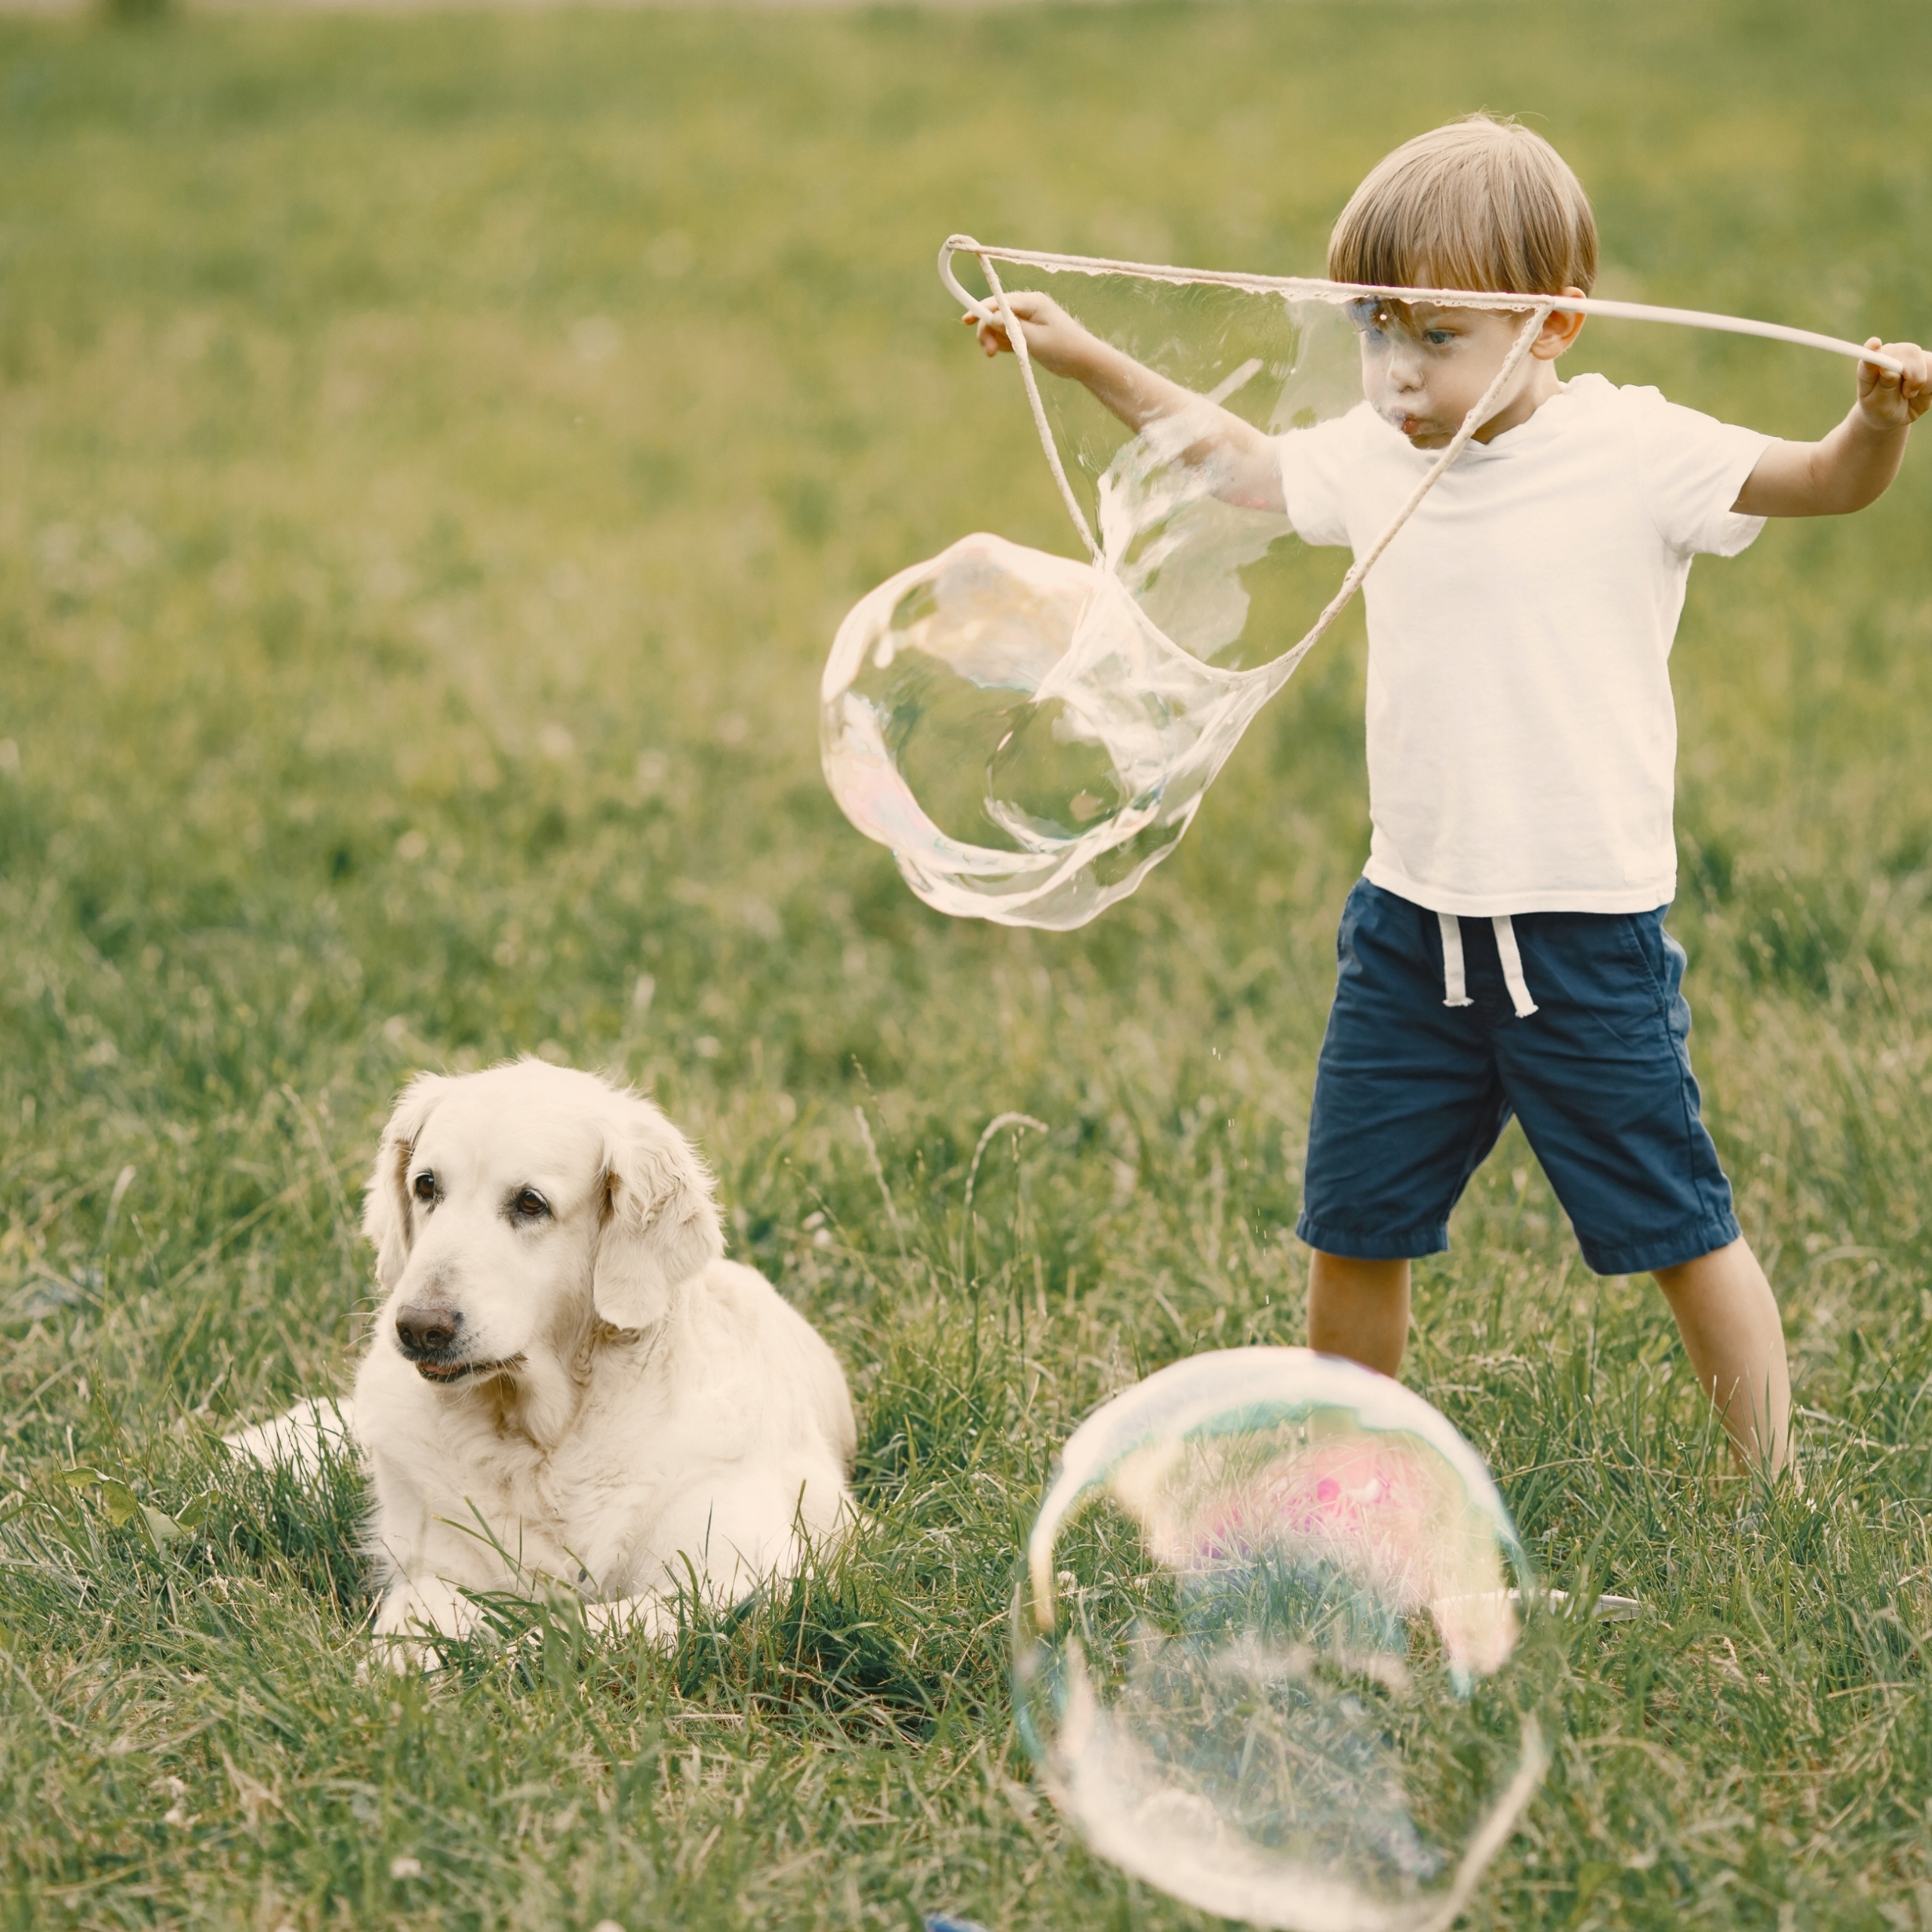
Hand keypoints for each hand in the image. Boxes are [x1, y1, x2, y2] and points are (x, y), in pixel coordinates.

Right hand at [962, 290, 1097, 380]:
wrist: (1083, 360)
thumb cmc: (1063, 348)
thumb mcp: (1035, 339)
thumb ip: (1012, 327)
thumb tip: (990, 317)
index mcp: (1032, 302)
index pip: (1000, 301)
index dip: (981, 310)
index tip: (966, 320)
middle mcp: (1028, 306)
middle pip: (997, 313)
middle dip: (988, 331)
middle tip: (988, 353)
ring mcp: (1028, 318)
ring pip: (1000, 325)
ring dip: (995, 339)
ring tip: (997, 354)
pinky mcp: (1029, 331)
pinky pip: (1008, 334)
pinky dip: (1004, 343)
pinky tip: (1007, 351)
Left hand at [1856, 338, 1930, 432]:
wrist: (1894, 416)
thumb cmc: (1880, 409)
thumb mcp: (1878, 404)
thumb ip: (1883, 387)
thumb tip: (1887, 370)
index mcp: (1872, 364)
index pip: (1873, 353)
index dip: (1873, 348)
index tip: (1873, 344)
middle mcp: (1893, 354)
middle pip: (1911, 352)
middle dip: (1914, 375)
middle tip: (1907, 393)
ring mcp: (1912, 356)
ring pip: (1929, 361)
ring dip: (1924, 383)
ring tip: (1910, 394)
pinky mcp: (1928, 362)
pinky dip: (1931, 385)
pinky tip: (1922, 391)